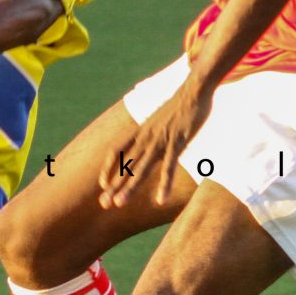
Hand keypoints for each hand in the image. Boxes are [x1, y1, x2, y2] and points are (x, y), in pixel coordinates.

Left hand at [98, 78, 212, 209]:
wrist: (192, 91)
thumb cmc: (177, 107)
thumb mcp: (157, 121)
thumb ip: (149, 134)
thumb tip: (145, 143)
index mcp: (140, 132)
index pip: (116, 152)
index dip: (108, 168)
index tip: (103, 184)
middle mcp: (145, 138)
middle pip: (126, 165)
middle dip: (114, 185)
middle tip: (104, 204)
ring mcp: (160, 141)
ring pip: (141, 168)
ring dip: (130, 187)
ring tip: (119, 204)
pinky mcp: (176, 142)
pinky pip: (169, 167)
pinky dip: (164, 184)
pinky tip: (160, 200)